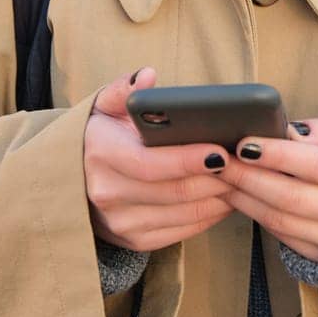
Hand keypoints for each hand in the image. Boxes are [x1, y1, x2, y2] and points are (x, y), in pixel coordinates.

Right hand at [83, 67, 234, 252]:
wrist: (72, 180)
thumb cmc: (98, 136)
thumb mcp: (103, 106)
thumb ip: (123, 89)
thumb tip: (147, 76)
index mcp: (100, 154)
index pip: (151, 164)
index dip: (189, 160)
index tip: (222, 151)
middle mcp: (107, 193)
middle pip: (175, 192)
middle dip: (216, 179)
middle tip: (245, 163)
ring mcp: (120, 222)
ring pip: (184, 214)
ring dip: (218, 198)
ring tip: (242, 177)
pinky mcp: (134, 240)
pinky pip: (182, 232)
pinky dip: (209, 215)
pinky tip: (225, 197)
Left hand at [214, 117, 317, 261]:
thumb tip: (291, 131)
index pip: (317, 165)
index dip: (277, 155)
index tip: (244, 142)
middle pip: (292, 196)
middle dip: (249, 177)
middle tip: (220, 160)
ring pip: (283, 221)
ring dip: (247, 199)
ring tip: (224, 178)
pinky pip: (286, 238)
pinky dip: (259, 217)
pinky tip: (243, 197)